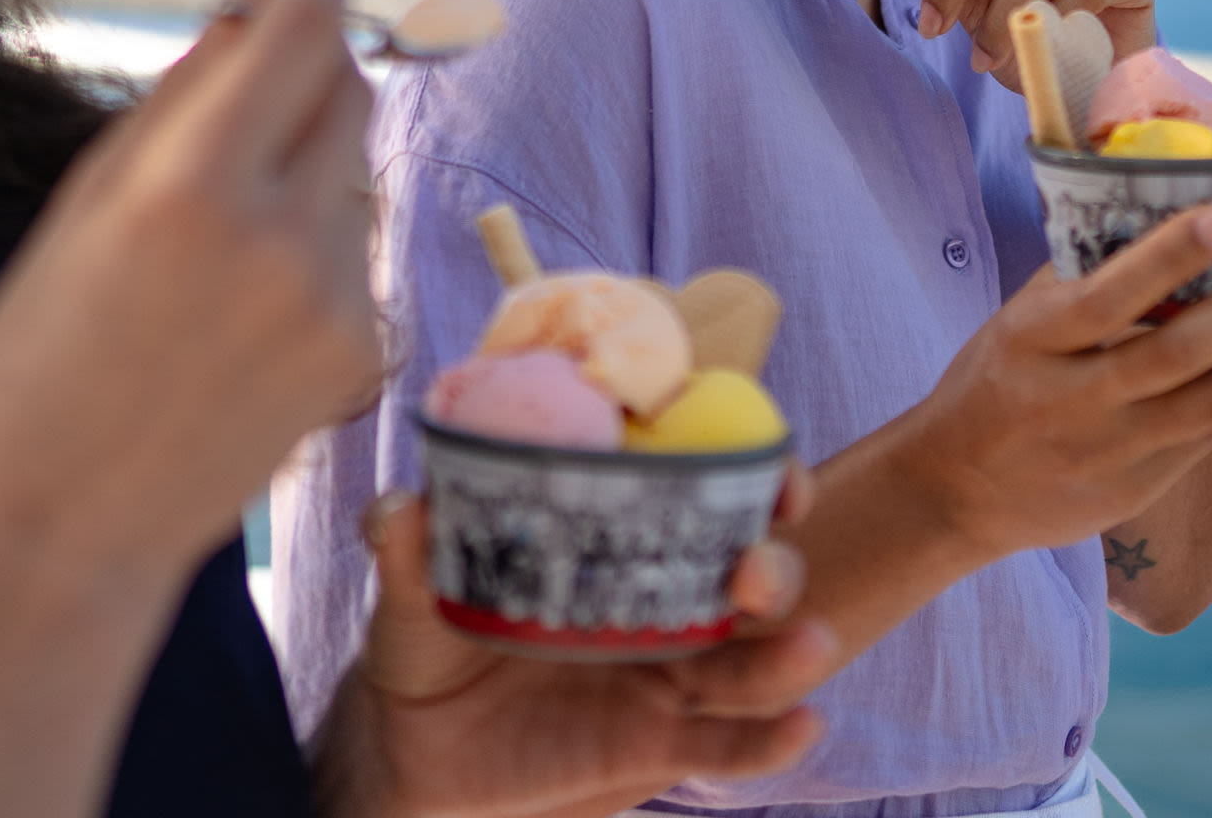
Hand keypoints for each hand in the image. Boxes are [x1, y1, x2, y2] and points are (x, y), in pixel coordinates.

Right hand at [0, 0, 382, 586]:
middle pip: (349, 90)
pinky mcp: (361, 353)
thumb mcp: (88, 201)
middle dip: (306, 77)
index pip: (309, 29)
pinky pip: (357, 252)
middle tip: (240, 116)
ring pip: (356, 172)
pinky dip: (316, 251)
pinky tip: (240, 312)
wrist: (62, 526)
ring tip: (216, 249)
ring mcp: (336, 301)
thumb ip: (188, 89)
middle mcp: (283, 236)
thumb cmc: (43, 352)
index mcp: (193, 184)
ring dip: (308, 172)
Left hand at [322, 481, 835, 817]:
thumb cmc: (428, 634)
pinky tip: (805, 729)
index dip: (753, 472)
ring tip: (814, 645)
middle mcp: (663, 599)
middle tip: (756, 568)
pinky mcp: (656, 742)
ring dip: (790, 651)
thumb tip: (397, 506)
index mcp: (619, 539)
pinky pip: (725, 744)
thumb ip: (410, 548)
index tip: (770, 467)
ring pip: (750, 659)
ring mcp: (667, 673)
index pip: (705, 491)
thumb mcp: (413, 590)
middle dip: (772, 565)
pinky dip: (767, 742)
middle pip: (748, 573)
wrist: (412, 742)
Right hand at [879, 202, 1211, 563]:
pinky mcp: (1135, 492)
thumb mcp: (1018, 320)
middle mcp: (1073, 400)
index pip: (1109, 295)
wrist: (952, 492)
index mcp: (1034, 341)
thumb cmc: (995, 380)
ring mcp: (1108, 454)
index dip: (1170, 255)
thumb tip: (1164, 207)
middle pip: (1179, 352)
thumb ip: (1083, 274)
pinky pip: (1209, 436)